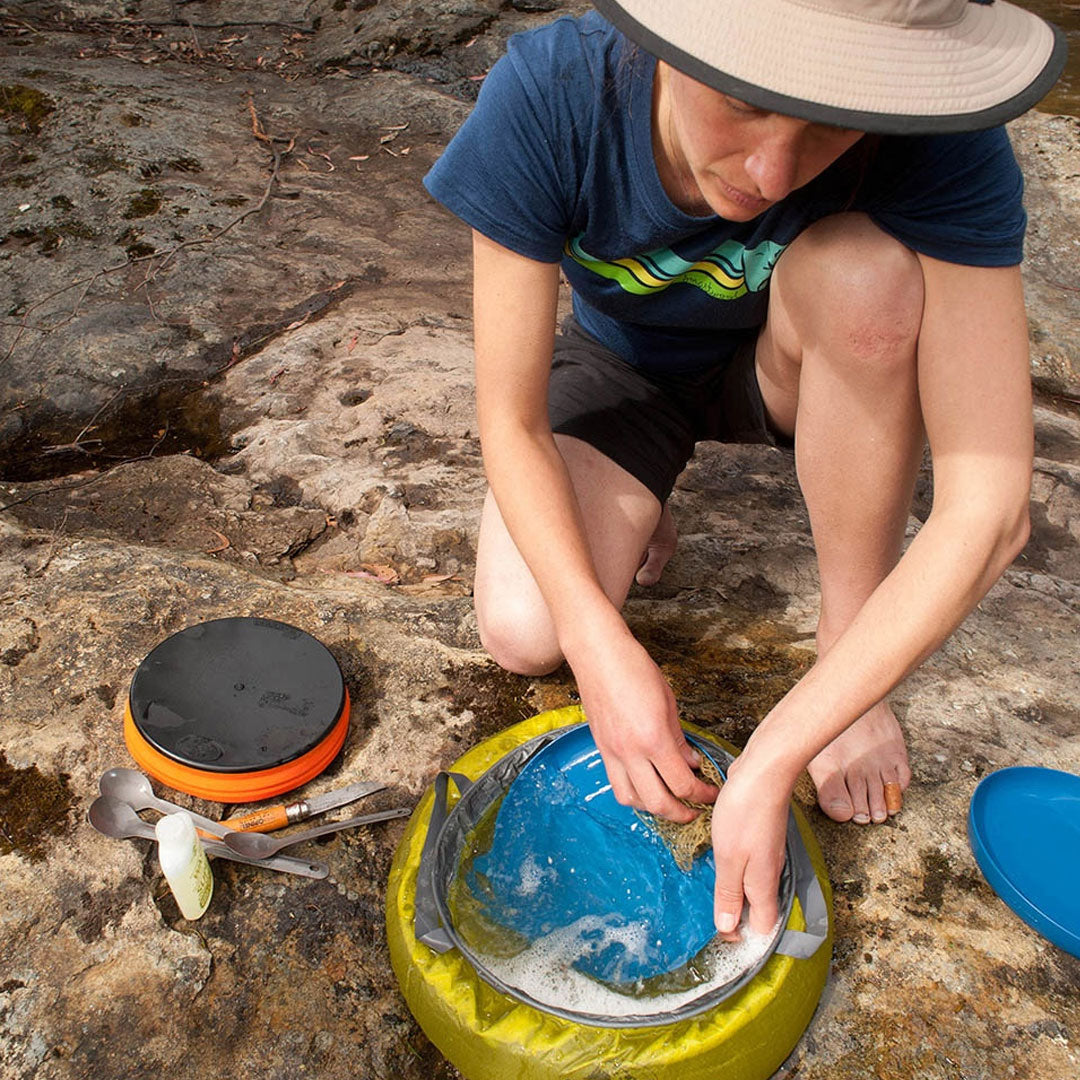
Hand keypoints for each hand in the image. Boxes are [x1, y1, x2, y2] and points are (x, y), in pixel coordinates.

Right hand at [567, 623, 717, 822]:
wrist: (598, 654)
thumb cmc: (633, 668)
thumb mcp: (668, 701)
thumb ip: (679, 738)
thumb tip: (690, 762)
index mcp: (653, 738)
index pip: (681, 783)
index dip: (701, 795)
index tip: (710, 794)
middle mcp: (630, 751)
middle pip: (657, 802)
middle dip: (680, 813)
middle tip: (694, 810)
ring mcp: (612, 752)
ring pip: (631, 799)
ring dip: (653, 808)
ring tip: (669, 802)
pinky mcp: (601, 748)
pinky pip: (616, 783)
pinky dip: (633, 793)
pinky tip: (646, 785)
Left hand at [710, 755, 789, 936]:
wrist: (764, 772)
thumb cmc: (745, 813)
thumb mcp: (730, 858)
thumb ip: (729, 893)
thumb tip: (729, 929)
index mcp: (764, 884)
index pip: (763, 927)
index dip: (742, 937)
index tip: (718, 936)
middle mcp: (771, 872)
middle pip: (760, 909)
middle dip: (738, 918)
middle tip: (710, 915)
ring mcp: (768, 854)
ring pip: (755, 886)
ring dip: (735, 893)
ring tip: (711, 892)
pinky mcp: (762, 837)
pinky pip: (751, 865)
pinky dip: (736, 870)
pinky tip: (721, 862)